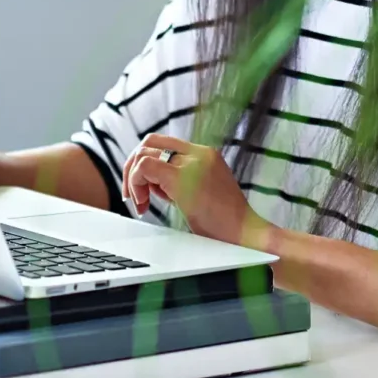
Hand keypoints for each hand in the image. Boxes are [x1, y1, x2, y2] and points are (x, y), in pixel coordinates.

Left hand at [122, 135, 271, 249]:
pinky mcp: (182, 178)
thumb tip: (154, 182)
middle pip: (149, 142)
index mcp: (205, 155)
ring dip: (133, 179)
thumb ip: (182, 180)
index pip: (163, 143)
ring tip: (141, 204)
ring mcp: (192, 163)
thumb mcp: (202, 192)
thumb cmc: (225, 224)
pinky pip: (145, 167)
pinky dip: (136, 184)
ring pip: (144, 154)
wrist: (246, 234)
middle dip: (132, 166)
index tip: (143, 188)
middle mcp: (199, 153)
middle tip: (133, 195)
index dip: (145, 161)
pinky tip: (143, 206)